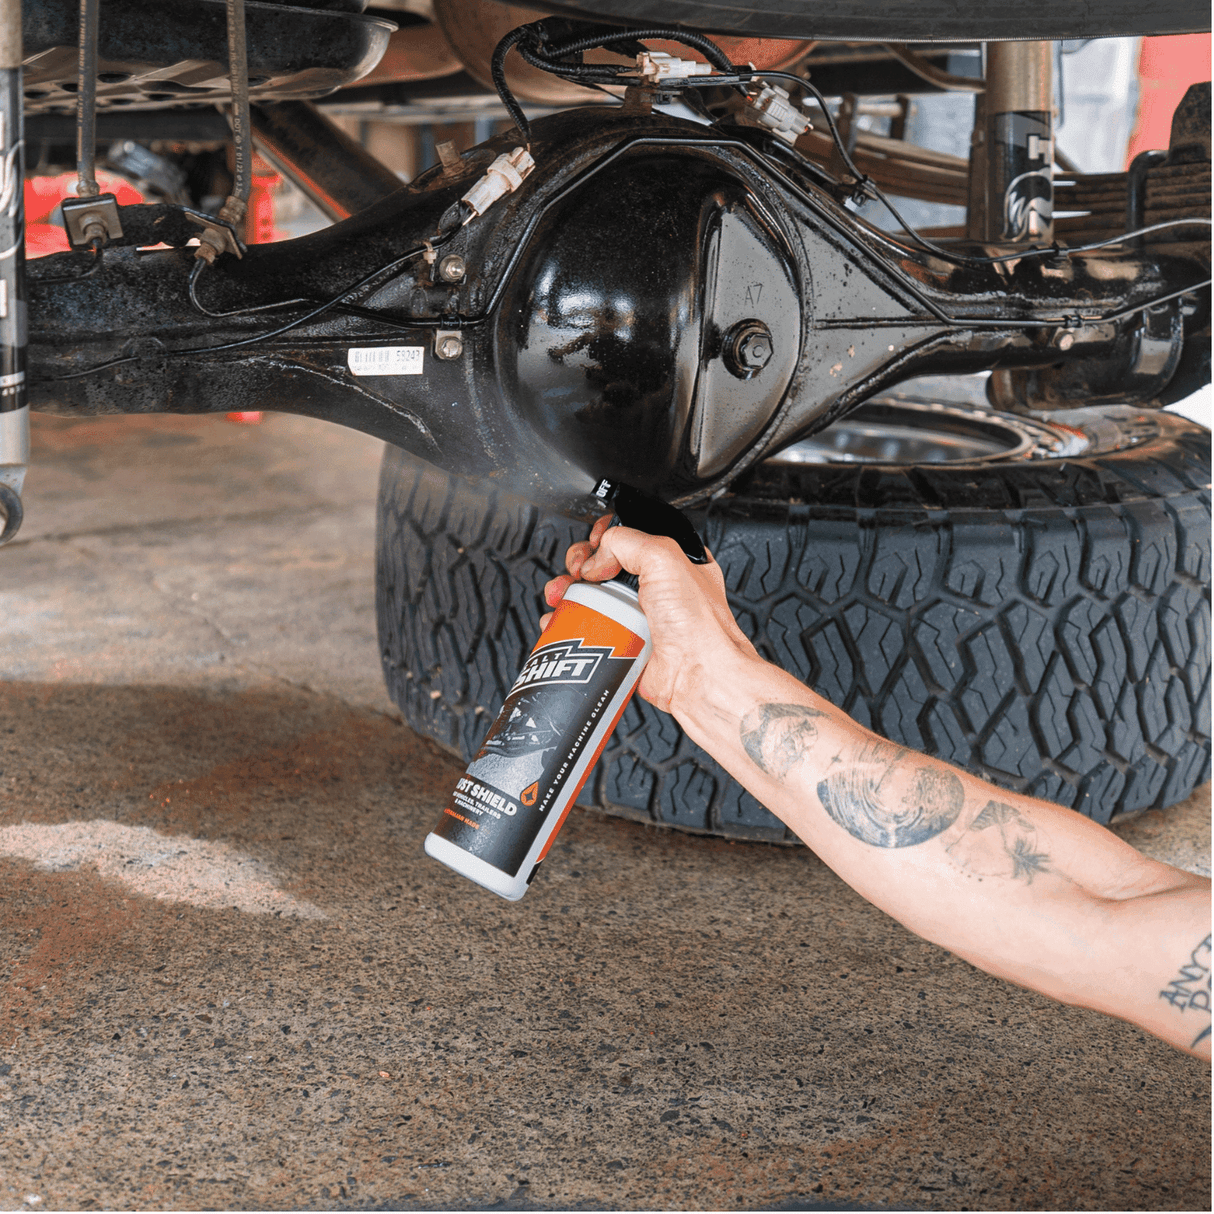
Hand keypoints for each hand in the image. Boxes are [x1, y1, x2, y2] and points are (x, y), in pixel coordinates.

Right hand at [542, 514, 758, 712]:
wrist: (699, 677)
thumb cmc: (701, 626)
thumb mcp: (665, 558)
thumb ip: (627, 542)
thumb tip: (597, 556)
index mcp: (672, 563)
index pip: (629, 538)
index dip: (605, 538)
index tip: (593, 545)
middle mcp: (657, 589)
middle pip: (603, 566)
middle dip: (579, 564)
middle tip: (576, 572)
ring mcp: (639, 618)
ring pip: (591, 597)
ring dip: (568, 593)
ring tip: (559, 595)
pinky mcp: (625, 644)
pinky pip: (589, 630)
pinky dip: (567, 623)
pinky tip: (557, 620)